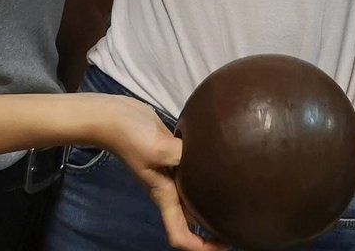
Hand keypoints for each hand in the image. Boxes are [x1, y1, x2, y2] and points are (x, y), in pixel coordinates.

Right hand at [96, 96, 225, 250]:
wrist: (114, 117)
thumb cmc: (131, 137)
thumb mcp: (158, 149)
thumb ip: (186, 157)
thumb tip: (213, 159)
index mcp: (165, 196)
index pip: (180, 236)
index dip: (200, 248)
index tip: (224, 246)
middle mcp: (170, 190)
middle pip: (193, 222)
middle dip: (214, 230)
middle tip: (240, 226)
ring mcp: (172, 174)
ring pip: (195, 198)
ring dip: (212, 204)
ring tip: (237, 200)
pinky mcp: (175, 157)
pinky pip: (195, 174)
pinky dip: (209, 178)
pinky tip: (224, 166)